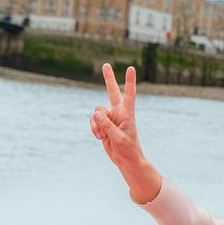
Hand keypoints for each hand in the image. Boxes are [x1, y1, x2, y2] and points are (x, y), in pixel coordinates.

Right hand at [91, 63, 159, 203]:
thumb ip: (107, 125)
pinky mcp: (103, 125)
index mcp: (127, 113)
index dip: (129, 81)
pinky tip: (99, 137)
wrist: (125, 160)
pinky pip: (93, 122)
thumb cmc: (128, 149)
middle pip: (112, 92)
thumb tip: (96, 114)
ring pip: (96, 112)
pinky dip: (93, 129)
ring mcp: (110, 118)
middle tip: (105, 64)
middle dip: (108, 78)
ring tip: (102, 135)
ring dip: (95, 124)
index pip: (129, 94)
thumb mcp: (118, 138)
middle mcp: (118, 112)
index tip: (131, 68)